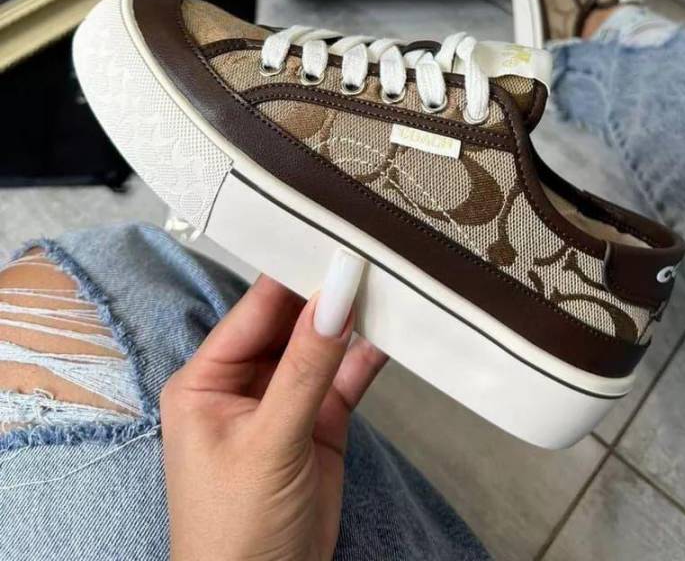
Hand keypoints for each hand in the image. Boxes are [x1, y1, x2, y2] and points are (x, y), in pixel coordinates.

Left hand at [161, 250, 386, 560]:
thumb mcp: (269, 443)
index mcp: (206, 380)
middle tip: (369, 253)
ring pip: (322, 346)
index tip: (330, 238)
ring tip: (390, 281)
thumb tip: (336, 297)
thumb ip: (307, 367)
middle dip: (326, 293)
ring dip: (352, 321)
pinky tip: (393, 331)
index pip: (253, 310)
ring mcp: (284, 403)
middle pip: (290, 321)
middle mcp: (243, 383)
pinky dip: (368, 356)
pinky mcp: (319, 424)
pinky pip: (345, 377)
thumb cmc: (234, 533)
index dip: (291, 275)